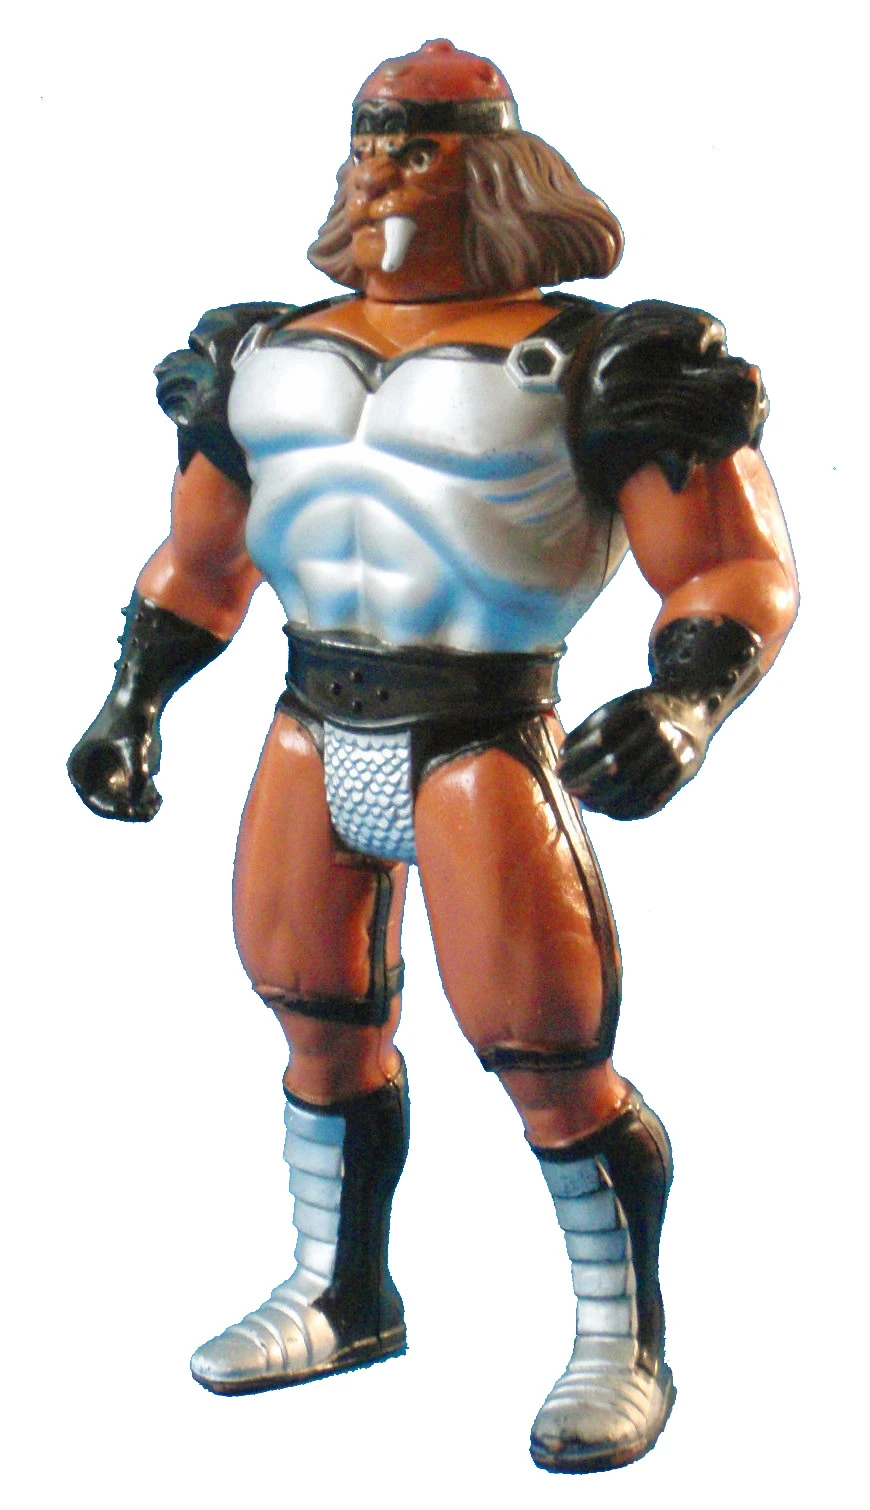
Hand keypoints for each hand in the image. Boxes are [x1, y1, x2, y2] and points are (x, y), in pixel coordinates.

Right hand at [68, 712, 161, 821]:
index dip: (111, 809)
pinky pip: (133, 796)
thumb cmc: (132, 717)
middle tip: (149, 813)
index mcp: (79, 767)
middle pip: (109, 805)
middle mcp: (91, 775)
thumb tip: (137, 798)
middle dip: (131, 811)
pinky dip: (146, 801)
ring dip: (141, 809)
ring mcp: (108, 775)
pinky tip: (159, 796)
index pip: (93, 800)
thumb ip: (137, 772)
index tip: (130, 811)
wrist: (142, 697)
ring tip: (158, 801)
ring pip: (123, 804)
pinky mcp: (124, 774)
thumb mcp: (135, 745)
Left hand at [558, 689, 707, 819]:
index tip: (560, 770)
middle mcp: (663, 733)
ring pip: (633, 790)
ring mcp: (677, 756)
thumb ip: (590, 729)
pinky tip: (605, 809)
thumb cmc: (642, 710)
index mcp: (642, 710)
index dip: (578, 760)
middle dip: (587, 783)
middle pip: (617, 768)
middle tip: (568, 789)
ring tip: (584, 802)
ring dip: (603, 801)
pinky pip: (650, 802)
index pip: (602, 741)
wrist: (692, 709)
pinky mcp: (684, 775)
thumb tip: (564, 759)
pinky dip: (624, 810)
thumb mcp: (618, 706)